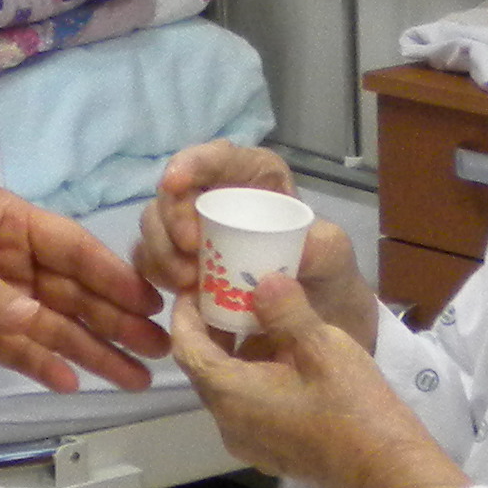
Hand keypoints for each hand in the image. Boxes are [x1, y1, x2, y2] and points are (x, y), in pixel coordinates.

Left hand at [0, 177, 165, 393]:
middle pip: (74, 294)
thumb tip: (38, 323)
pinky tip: (74, 385)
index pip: (74, 249)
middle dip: (116, 323)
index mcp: (10, 223)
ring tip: (132, 380)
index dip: (113, 276)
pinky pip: (15, 349)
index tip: (151, 303)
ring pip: (52, 327)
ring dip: (91, 352)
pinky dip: (42, 366)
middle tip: (160, 352)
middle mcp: (12, 260)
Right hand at [137, 144, 376, 343]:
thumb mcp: (336, 260)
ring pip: (155, 224)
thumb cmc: (327, 280)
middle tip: (189, 257)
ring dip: (161, 251)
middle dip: (170, 218)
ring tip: (188, 285)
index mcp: (258, 181)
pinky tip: (179, 297)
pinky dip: (155, 275)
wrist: (317, 331)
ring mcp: (195, 231)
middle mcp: (220, 198)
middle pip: (176, 190)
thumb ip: (324, 248)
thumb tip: (287, 253)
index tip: (175, 184)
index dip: (193, 162)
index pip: (222, 157)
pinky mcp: (180, 264)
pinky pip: (151, 260)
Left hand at [171, 273, 470, 487]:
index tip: (196, 283)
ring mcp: (248, 443)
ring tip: (259, 316)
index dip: (185, 313)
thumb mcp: (323, 346)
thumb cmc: (353, 406)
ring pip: (226, 389)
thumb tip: (262, 280)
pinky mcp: (269, 451)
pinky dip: (252, 377)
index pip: (186, 348)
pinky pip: (246, 407)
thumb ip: (286, 310)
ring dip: (235, 353)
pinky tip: (282, 356)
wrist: (387, 471)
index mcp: (231, 396)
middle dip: (212, 329)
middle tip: (230, 291)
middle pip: (204, 369)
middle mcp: (228, 424)